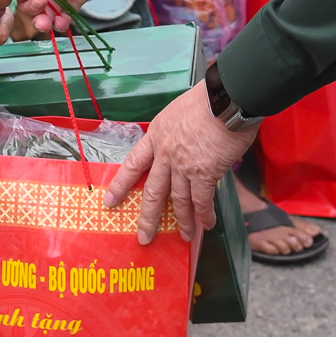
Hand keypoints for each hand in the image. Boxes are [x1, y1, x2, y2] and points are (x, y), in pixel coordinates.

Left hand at [104, 82, 252, 242]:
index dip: (120, 185)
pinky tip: (207, 224)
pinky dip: (204, 214)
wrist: (225, 100)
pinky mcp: (204, 173)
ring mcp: (184, 165)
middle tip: (144, 236)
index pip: (133, 164)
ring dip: (183, 221)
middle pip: (153, 191)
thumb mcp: (178, 113)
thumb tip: (183, 149)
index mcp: (156, 136)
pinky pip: (202, 200)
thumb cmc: (206, 101)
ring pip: (178, 200)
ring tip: (185, 236)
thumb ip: (175, 135)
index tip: (110, 201)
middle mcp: (165, 154)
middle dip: (148, 217)